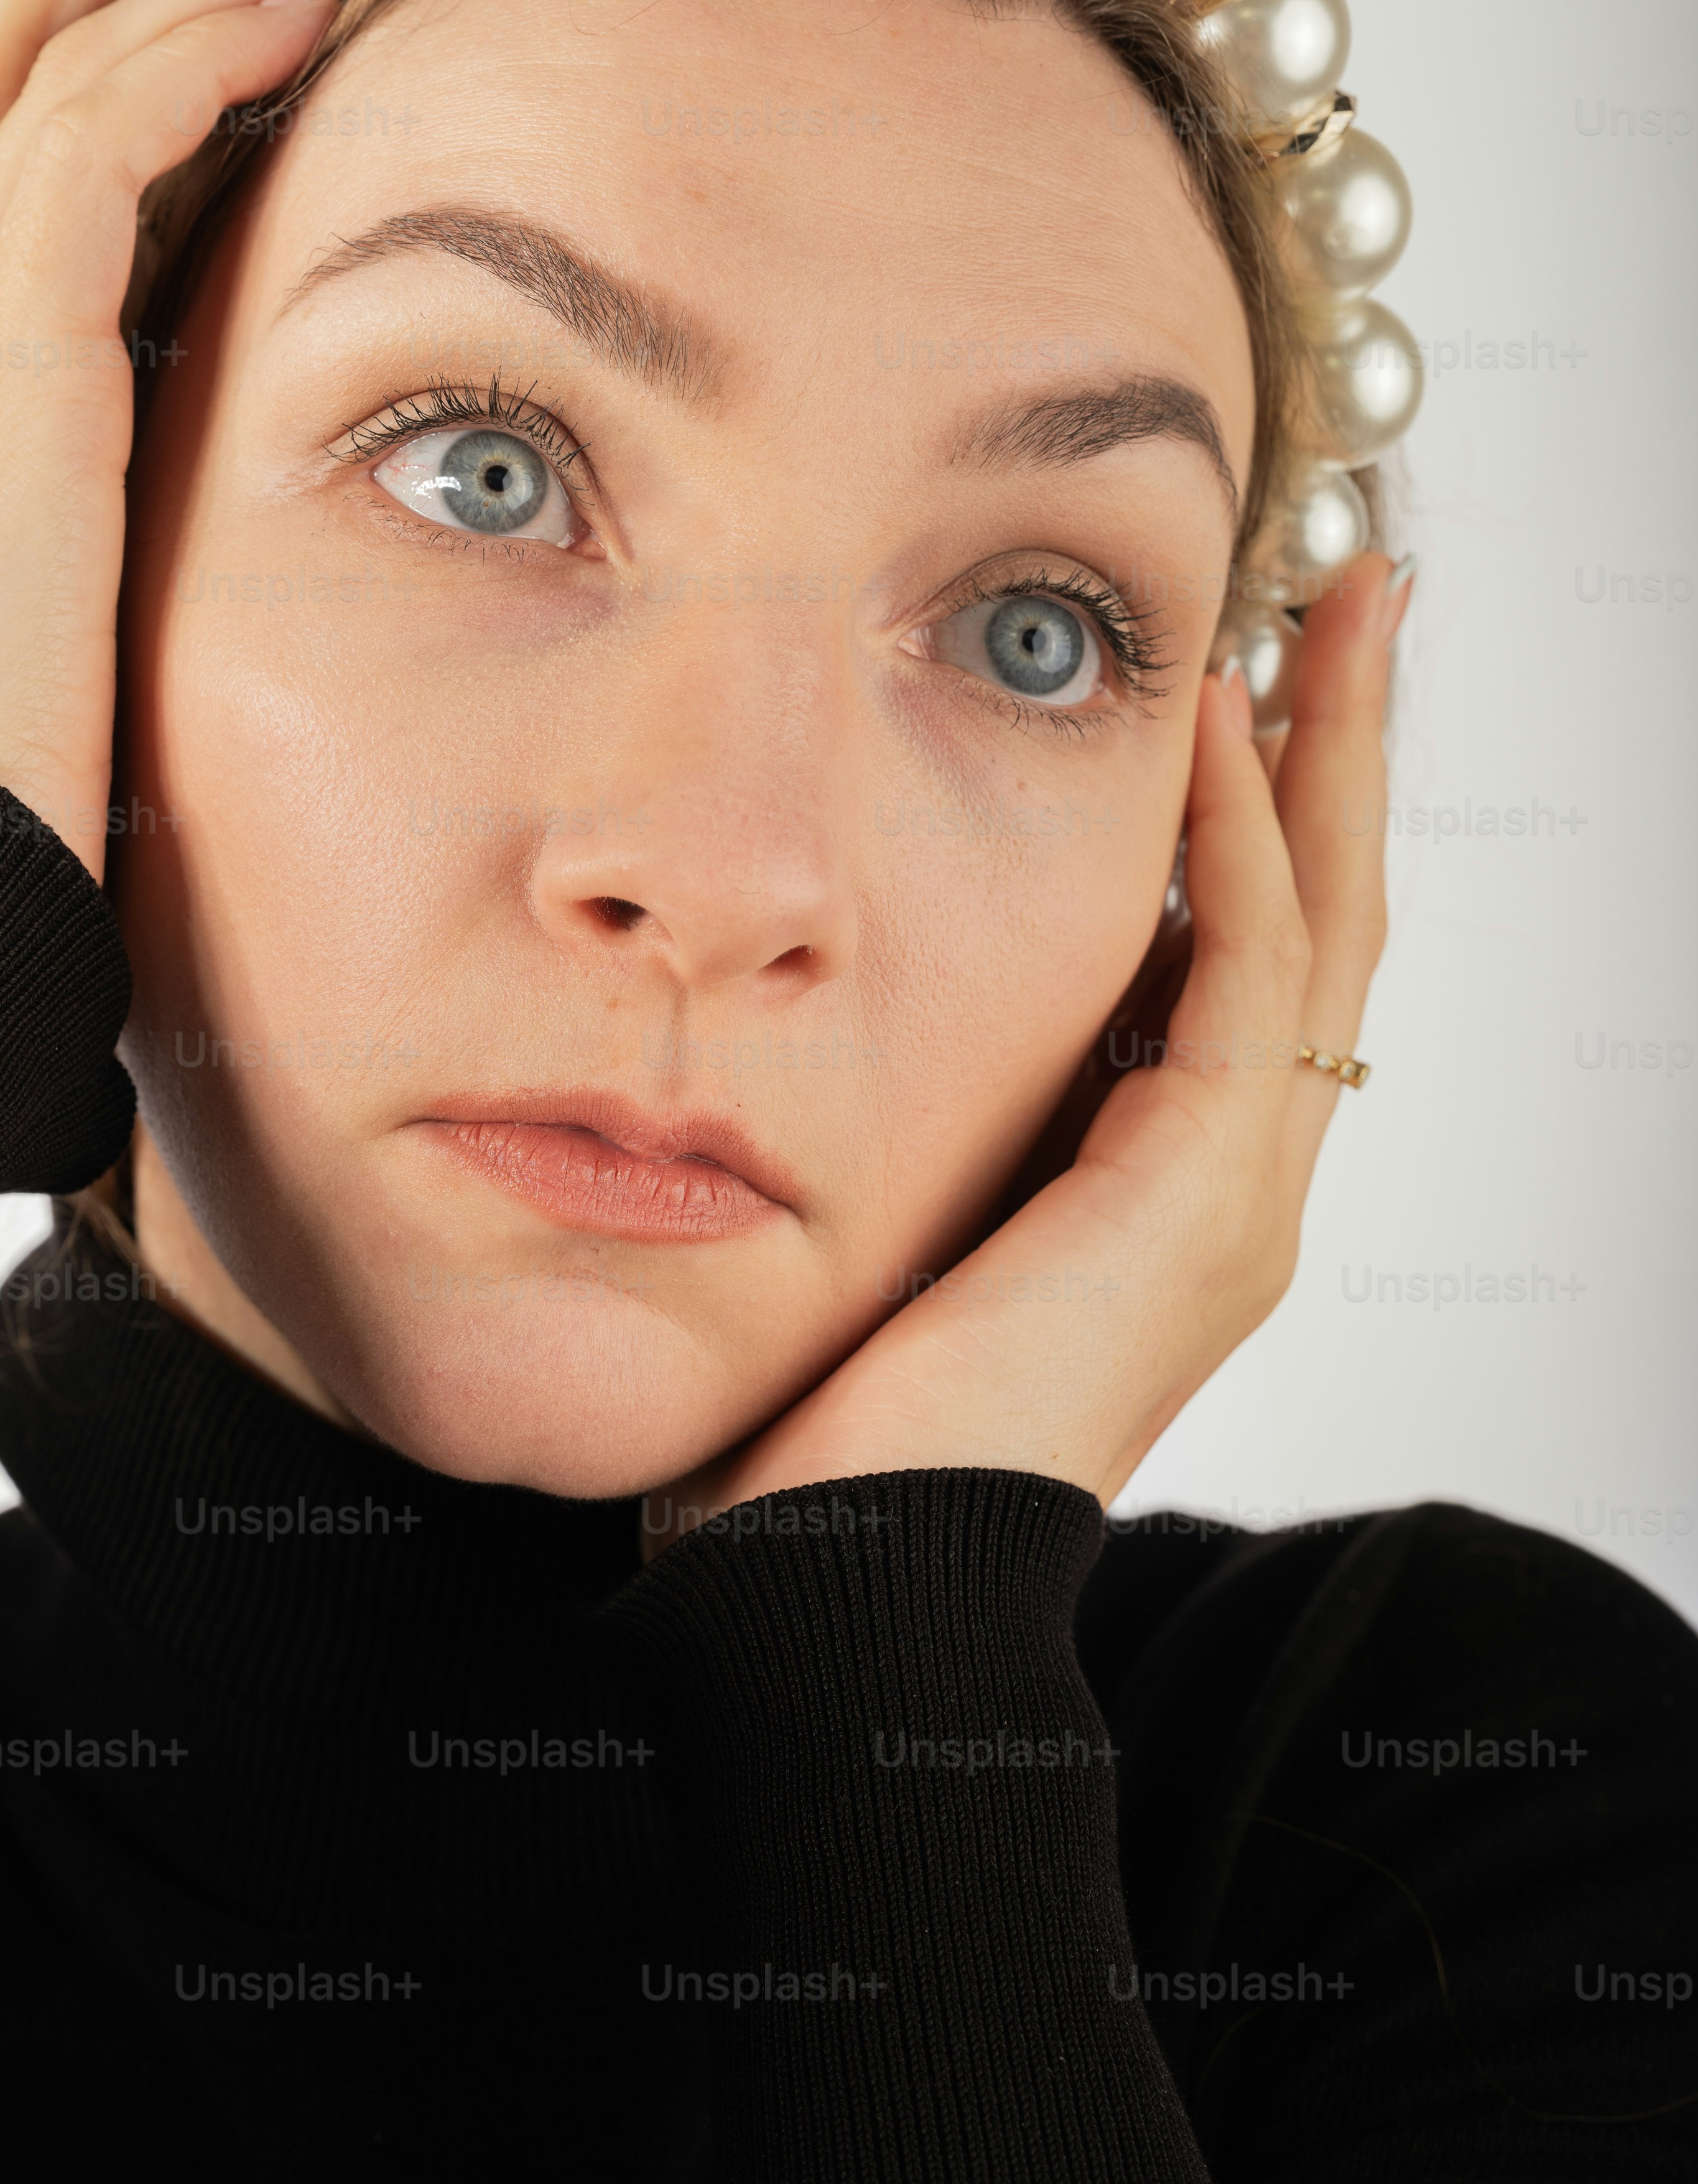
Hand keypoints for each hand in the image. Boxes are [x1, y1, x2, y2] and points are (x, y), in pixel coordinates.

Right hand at [0, 0, 420, 876]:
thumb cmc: (10, 800)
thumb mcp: (89, 611)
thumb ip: (141, 515)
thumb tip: (251, 502)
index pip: (21, 127)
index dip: (123, 5)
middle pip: (9, 33)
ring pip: (54, 56)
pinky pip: (90, 154)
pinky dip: (192, 58)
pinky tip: (302, 5)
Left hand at [647, 547, 1412, 1533]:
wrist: (837, 1590)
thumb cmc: (825, 1433)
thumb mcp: (890, 1223)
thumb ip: (928, 1117)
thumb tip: (853, 1011)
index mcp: (1165, 1194)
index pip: (1252, 963)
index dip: (1269, 814)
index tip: (1247, 677)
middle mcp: (1233, 1187)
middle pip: (1327, 920)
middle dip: (1343, 751)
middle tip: (1359, 593)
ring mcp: (1237, 1197)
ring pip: (1323, 925)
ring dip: (1325, 755)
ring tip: (1335, 607)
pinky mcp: (1200, 1197)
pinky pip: (1244, 974)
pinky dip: (1236, 841)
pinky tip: (1210, 726)